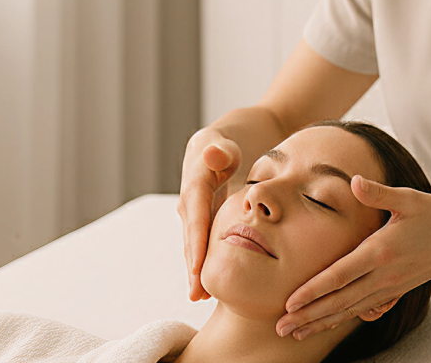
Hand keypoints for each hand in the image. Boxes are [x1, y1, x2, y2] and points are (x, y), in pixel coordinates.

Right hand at [176, 129, 242, 301]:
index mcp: (196, 178)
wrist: (239, 134)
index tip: (198, 270)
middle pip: (192, 233)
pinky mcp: (206, 212)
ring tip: (202, 295)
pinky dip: (207, 257)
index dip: (197, 243)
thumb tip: (212, 155)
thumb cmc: (238, 136)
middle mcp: (191, 195)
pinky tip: (211, 281)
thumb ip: (221, 149)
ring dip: (198, 266)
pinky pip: (205, 237)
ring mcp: (197, 205)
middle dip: (194, 264)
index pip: (196, 216)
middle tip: (198, 295)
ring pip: (198, 239)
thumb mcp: (228, 137)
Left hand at [275, 175, 430, 339]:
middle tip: (280, 326)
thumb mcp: (408, 198)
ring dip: (320, 322)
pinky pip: (361, 310)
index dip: (314, 290)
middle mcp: (383, 275)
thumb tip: (355, 180)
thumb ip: (378, 192)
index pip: (341, 275)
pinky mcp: (392, 292)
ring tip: (293, 332)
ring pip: (348, 310)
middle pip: (339, 300)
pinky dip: (340, 319)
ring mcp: (388, 287)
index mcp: (381, 251)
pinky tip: (324, 325)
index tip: (290, 301)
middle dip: (308, 315)